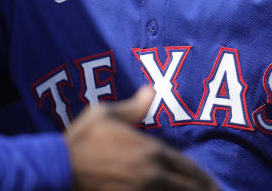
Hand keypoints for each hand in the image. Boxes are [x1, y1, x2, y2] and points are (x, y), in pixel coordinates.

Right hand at [66, 87, 217, 190]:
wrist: (56, 169)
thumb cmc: (80, 140)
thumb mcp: (105, 114)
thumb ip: (134, 107)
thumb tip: (152, 90)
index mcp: (151, 152)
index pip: (189, 168)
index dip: (205, 179)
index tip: (215, 185)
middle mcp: (152, 176)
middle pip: (189, 189)